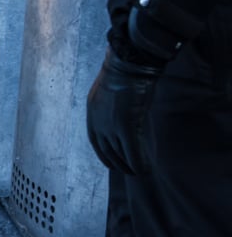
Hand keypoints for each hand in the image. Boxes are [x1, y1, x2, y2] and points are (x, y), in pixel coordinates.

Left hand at [86, 47, 162, 174]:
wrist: (127, 63)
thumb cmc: (121, 72)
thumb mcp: (108, 90)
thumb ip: (110, 104)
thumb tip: (120, 113)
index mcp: (91, 112)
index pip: (95, 141)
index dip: (104, 154)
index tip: (112, 163)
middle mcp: (98, 121)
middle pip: (107, 150)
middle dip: (117, 163)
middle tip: (129, 171)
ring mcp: (111, 125)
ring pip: (120, 154)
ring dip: (129, 166)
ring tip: (139, 173)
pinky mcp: (125, 126)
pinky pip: (132, 152)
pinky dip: (138, 163)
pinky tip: (145, 170)